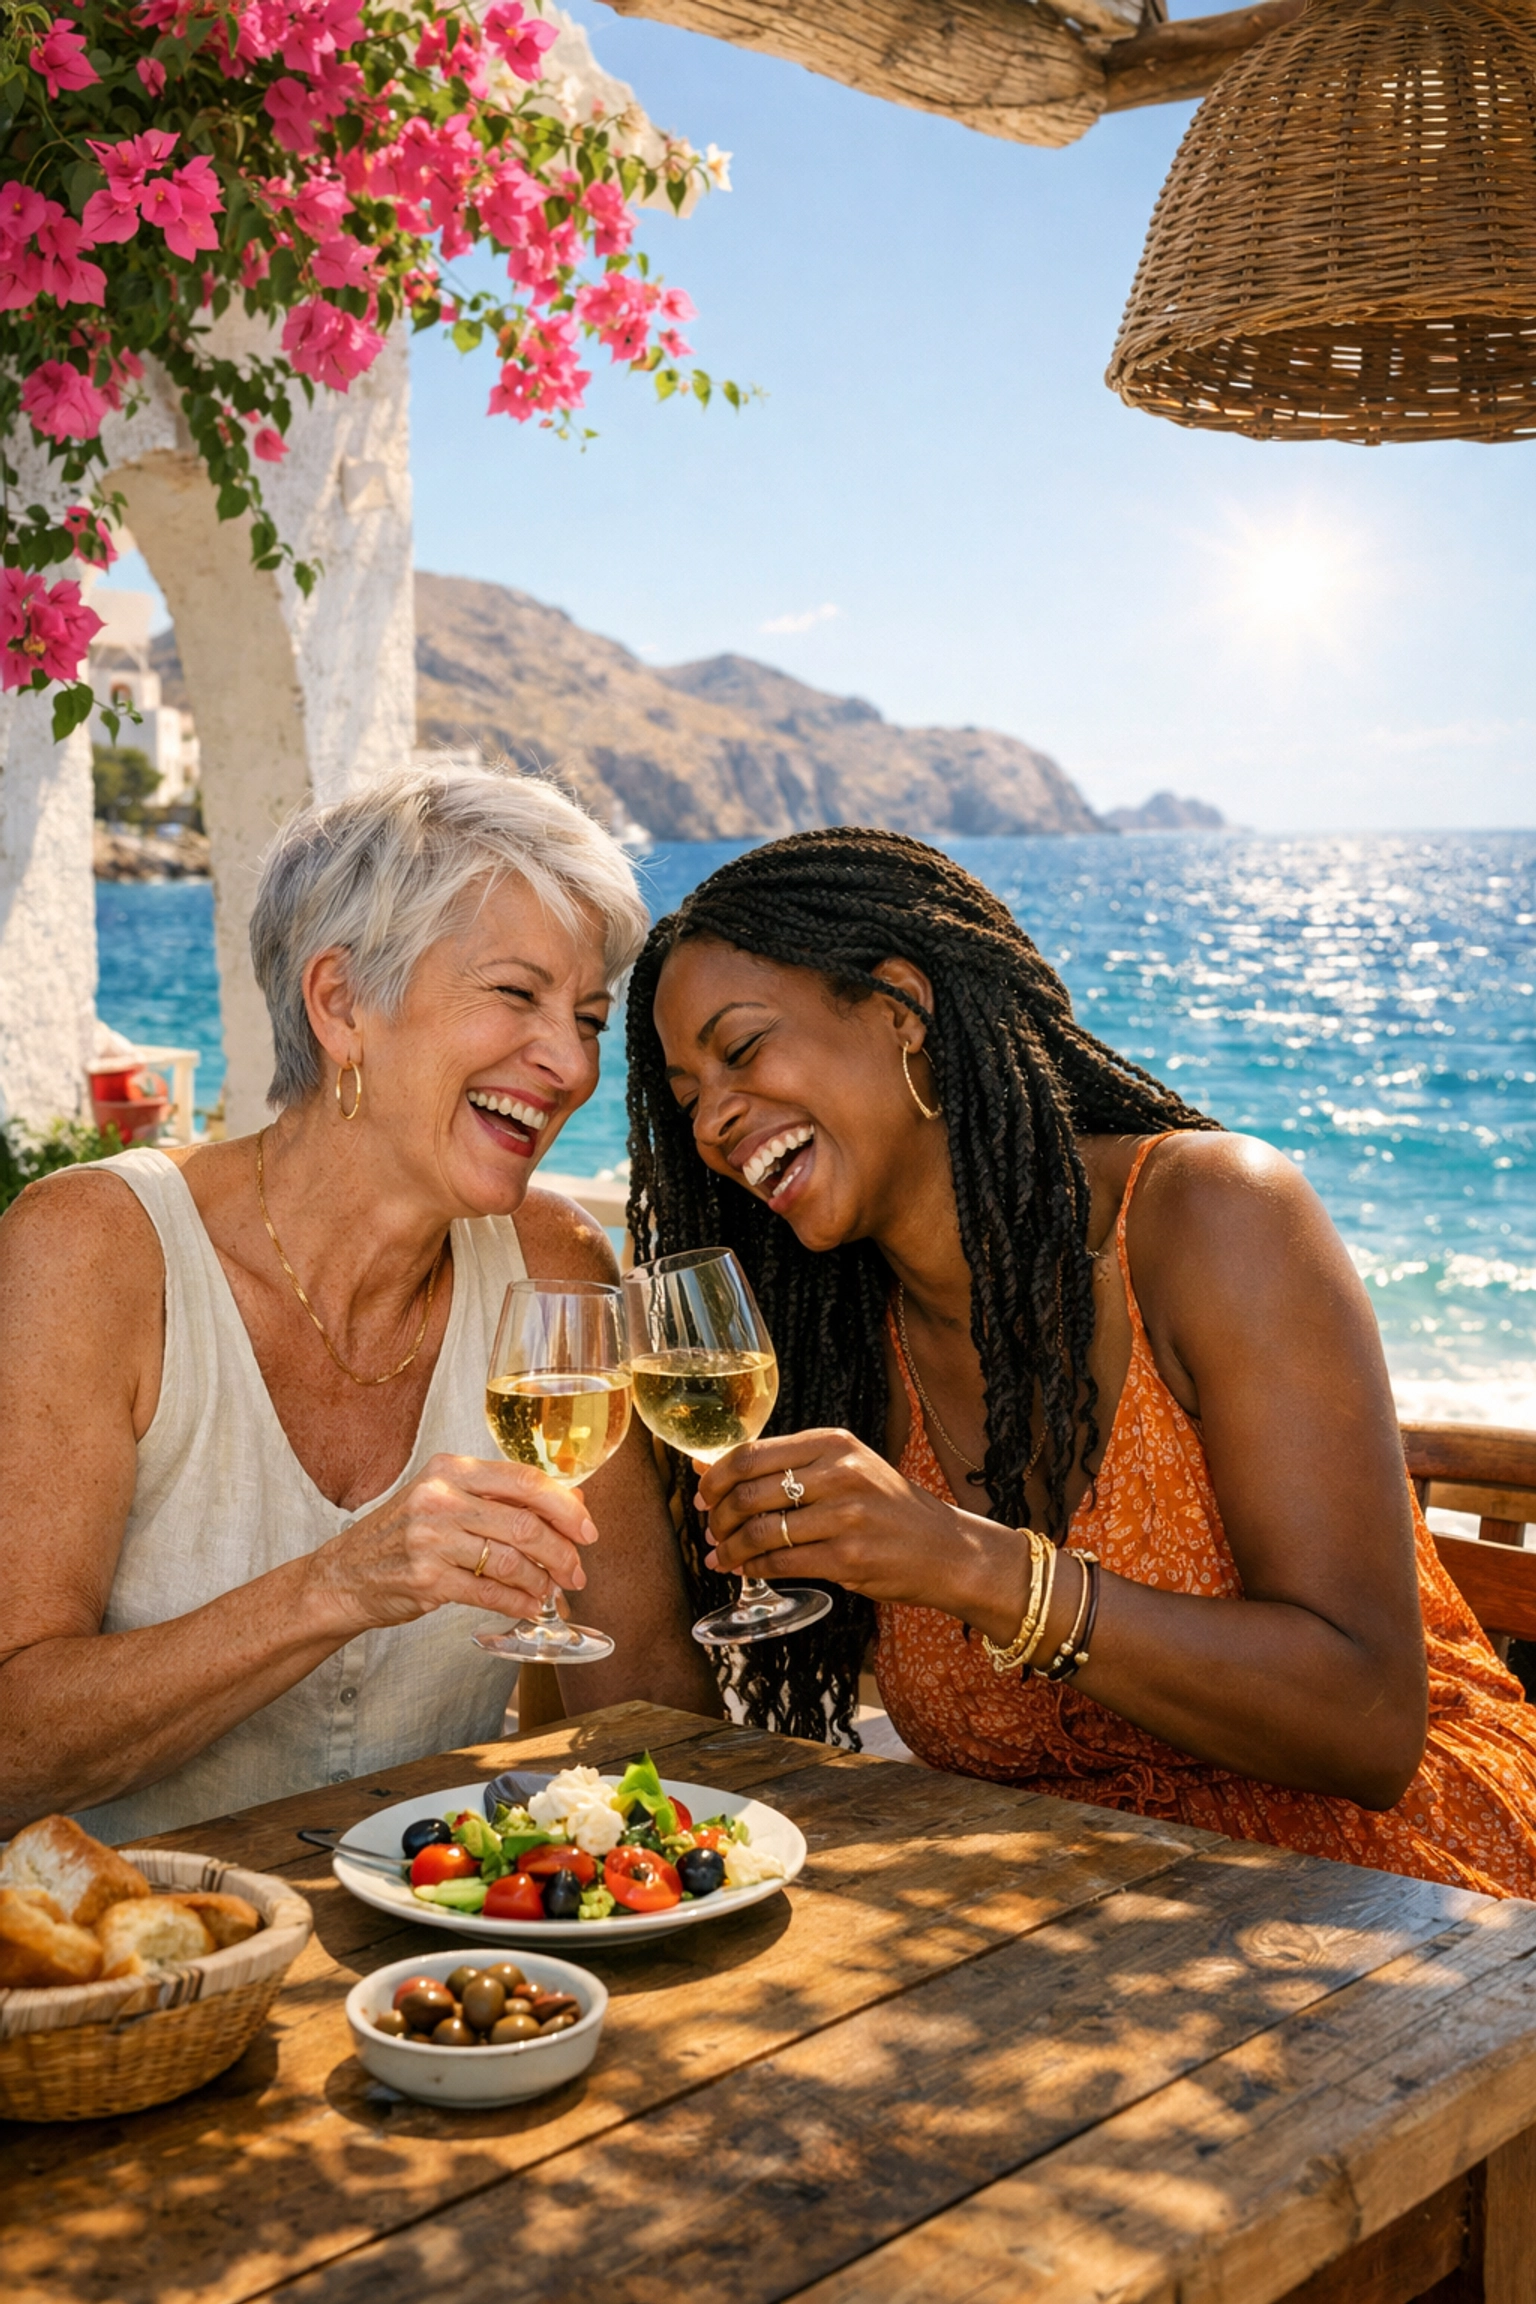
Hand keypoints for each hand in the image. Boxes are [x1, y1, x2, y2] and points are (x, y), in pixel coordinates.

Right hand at [301, 1453, 598, 1635]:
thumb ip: (503, 1497)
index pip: (526, 1481)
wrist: (344, 1575)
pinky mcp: (426, 1580)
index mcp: (451, 1469)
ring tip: (551, 1593)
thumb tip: (573, 1502)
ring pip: (512, 1560)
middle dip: (562, 1553)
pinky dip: (518, 1603)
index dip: (567, 1508)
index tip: (588, 1531)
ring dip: (542, 1582)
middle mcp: (440, 1498)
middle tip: (577, 1573)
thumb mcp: (447, 1498)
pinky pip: (489, 1593)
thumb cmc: (403, 1534)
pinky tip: (528, 1607)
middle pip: (526, 1523)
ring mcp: (431, 1539)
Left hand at [696, 1428, 1023, 1638]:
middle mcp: (840, 1473)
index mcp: (834, 1443)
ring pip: (762, 1532)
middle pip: (750, 1493)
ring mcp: (846, 1516)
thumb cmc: (888, 1509)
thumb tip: (711, 1470)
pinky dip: (755, 1569)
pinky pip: (782, 1563)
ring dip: (732, 1549)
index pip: (752, 1453)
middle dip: (718, 1517)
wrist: (947, 1549)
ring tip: (721, 1557)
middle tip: (710, 1532)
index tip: (702, 1495)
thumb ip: (788, 1467)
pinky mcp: (849, 1558)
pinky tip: (748, 1571)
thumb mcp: (847, 1469)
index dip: (716, 1477)